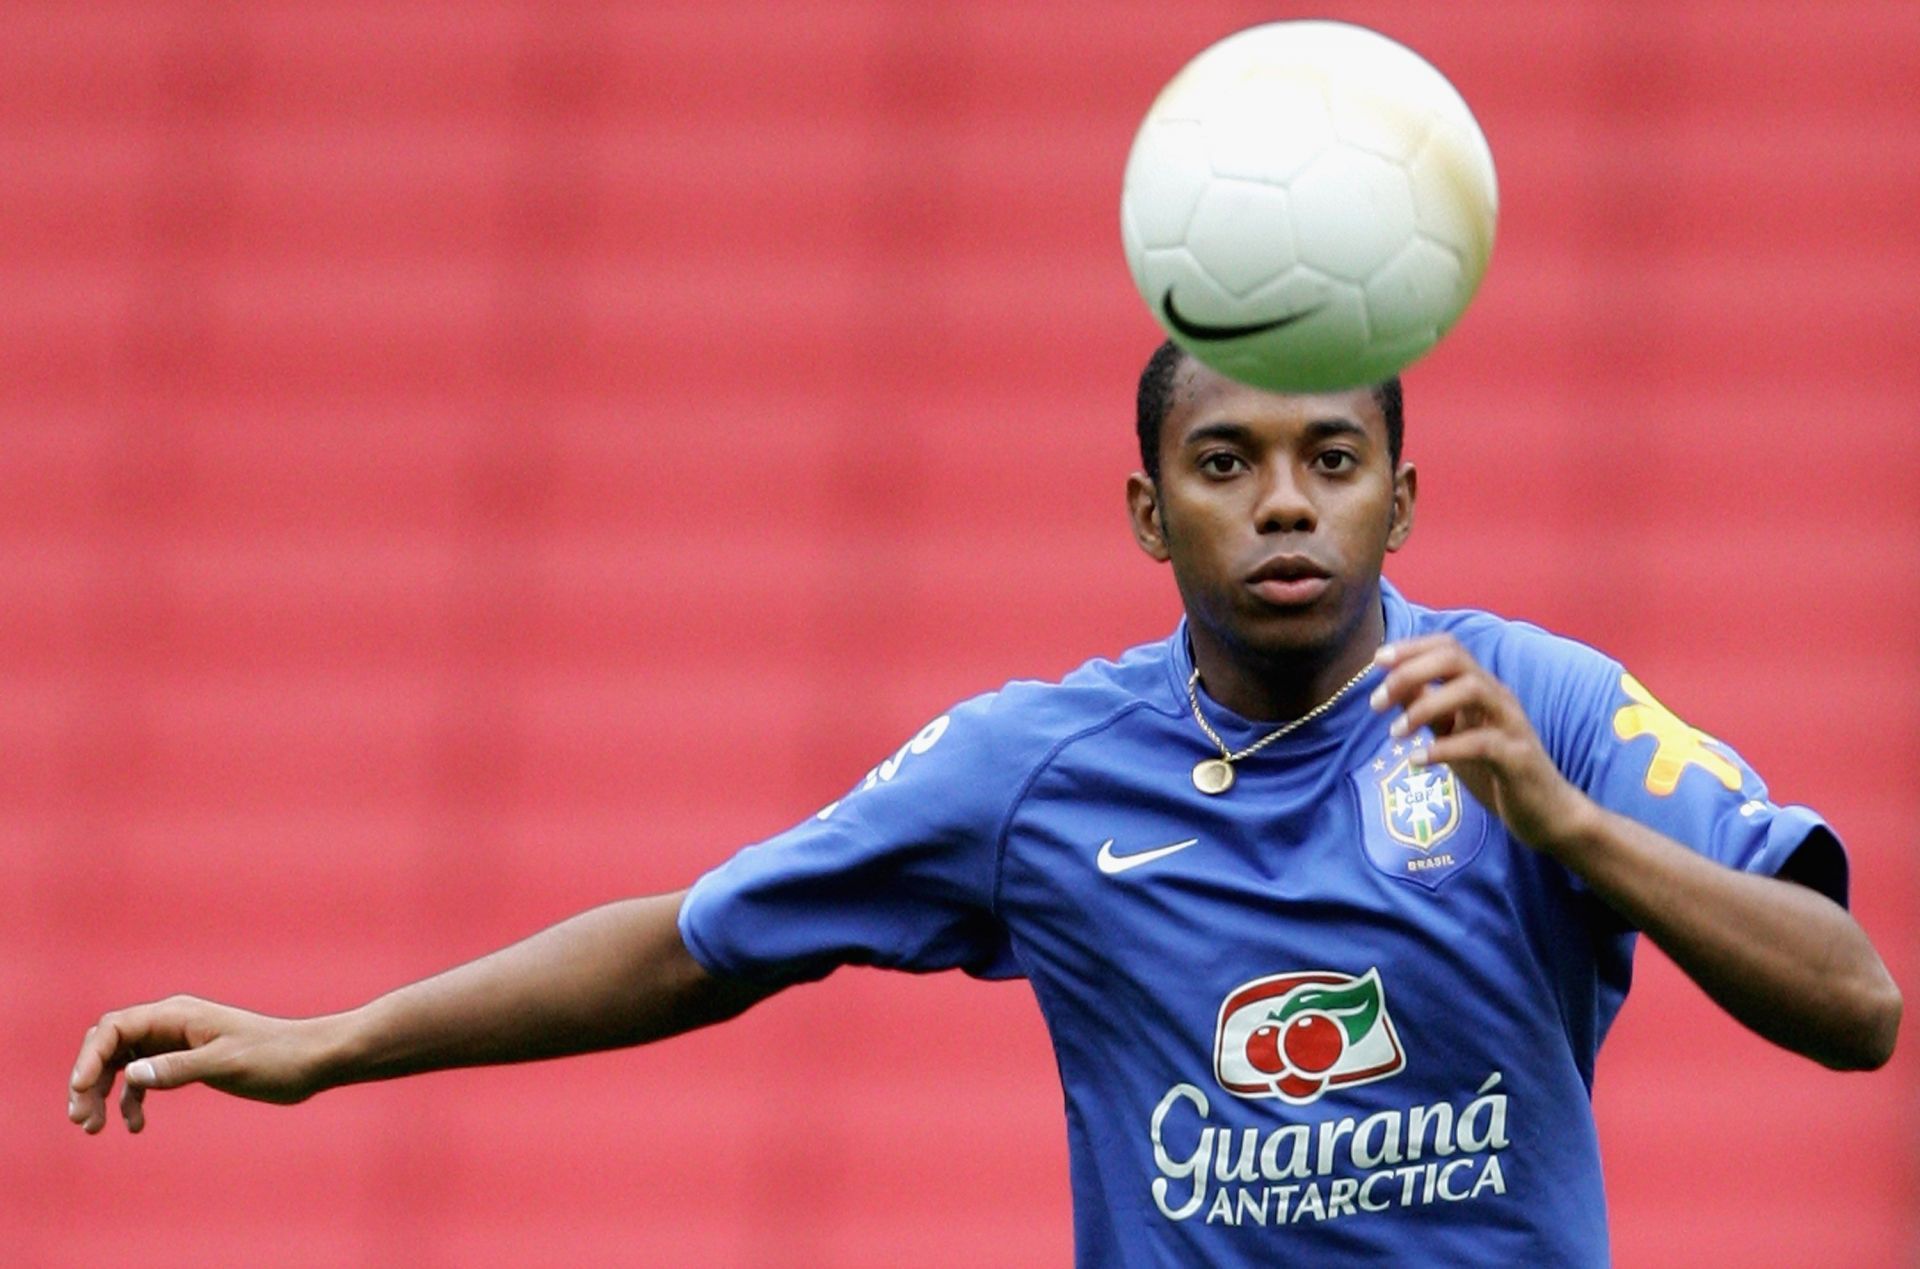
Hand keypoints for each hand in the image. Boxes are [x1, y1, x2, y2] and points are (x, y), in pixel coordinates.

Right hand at [67, 995, 335, 1133]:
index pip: (114, 1028)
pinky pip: (146, 1077)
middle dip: (88, 1079)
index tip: (78, 1090)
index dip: (89, 1057)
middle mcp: (172, 1023)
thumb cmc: (274, 1057)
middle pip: (110, 1045)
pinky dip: (133, 1100)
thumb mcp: (226, 1064)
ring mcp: (178, 1041)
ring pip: (123, 1062)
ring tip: (92, 1128)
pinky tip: (135, 1127)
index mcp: (178, 1014)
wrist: (311, 1060)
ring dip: (102, 1092)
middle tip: (80, 1120)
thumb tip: (132, 1074)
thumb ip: (179, 1068)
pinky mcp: (189, 1060)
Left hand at [1370, 634, 1593, 853]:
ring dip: (1425, 707)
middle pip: (1456, 658)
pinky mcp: (1518, 757)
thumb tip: (1393, 685)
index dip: (1411, 648)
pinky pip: (1482, 743)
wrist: (1546, 812)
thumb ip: (1428, 709)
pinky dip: (1445, 748)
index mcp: (1482, 689)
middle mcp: (1498, 698)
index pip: (1448, 648)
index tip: (1377, 661)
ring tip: (1395, 733)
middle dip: (1410, 671)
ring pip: (1471, 690)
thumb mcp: (1454, 735)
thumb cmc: (1495, 771)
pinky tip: (1418, 761)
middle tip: (1377, 701)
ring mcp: (1511, 724)